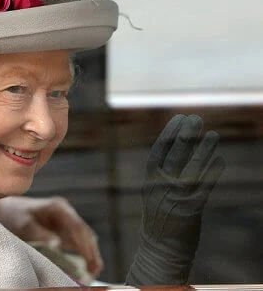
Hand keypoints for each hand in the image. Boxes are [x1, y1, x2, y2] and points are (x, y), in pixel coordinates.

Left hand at [0, 195, 102, 277]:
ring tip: (91, 274)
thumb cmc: (15, 215)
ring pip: (84, 240)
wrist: (6, 211)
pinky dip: (81, 256)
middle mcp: (66, 214)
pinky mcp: (63, 232)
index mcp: (59, 208)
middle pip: (85, 234)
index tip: (89, 260)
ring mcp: (66, 223)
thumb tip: (57, 246)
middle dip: (91, 252)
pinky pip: (76, 245)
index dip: (85, 244)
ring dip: (88, 255)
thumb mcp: (25, 225)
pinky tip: (84, 270)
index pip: (78, 226)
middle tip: (93, 271)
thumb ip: (41, 235)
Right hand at [126, 114, 224, 285]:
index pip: (158, 152)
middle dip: (185, 135)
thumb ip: (164, 176)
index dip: (168, 133)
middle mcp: (160, 187)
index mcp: (150, 182)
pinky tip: (220, 160)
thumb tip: (179, 152)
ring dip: (203, 150)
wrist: (159, 251)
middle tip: (196, 118)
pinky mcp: (190, 210)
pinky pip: (203, 187)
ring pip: (190, 168)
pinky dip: (212, 172)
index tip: (179, 118)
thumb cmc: (160, 221)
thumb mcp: (155, 195)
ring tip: (213, 134)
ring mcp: (175, 198)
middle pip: (173, 156)